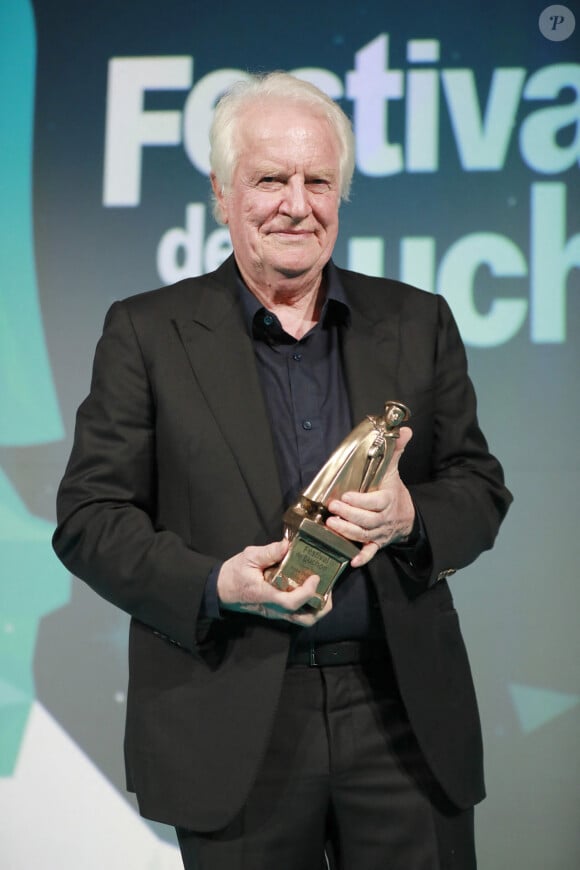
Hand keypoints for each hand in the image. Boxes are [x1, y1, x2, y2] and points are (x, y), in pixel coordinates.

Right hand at [217, 538, 331, 625]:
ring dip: (317, 608)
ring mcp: (276, 612)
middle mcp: (274, 608)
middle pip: (304, 619)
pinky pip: (297, 614)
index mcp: (265, 595)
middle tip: (328, 587)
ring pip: (303, 620)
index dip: (307, 592)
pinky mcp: (277, 611)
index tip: (315, 577)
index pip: (290, 602)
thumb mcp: (248, 557)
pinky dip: (309, 605)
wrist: (220, 590)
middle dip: (321, 607)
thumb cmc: (234, 573)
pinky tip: (311, 589)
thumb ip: (268, 552)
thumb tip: (287, 545)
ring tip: (323, 590)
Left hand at [325, 427, 414, 568]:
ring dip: (347, 532)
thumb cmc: (394, 492)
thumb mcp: (394, 470)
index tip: (346, 496)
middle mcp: (384, 519)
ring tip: (331, 525)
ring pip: (364, 535)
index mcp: (387, 499)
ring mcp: (379, 533)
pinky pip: (371, 552)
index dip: (361, 501)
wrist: (408, 518)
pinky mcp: (376, 544)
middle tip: (333, 509)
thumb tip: (404, 429)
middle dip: (349, 515)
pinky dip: (363, 557)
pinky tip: (351, 560)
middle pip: (367, 520)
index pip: (375, 501)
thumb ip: (395, 450)